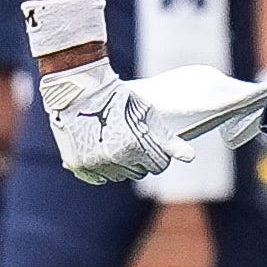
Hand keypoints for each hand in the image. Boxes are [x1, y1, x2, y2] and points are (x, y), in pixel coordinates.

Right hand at [38, 58, 189, 183]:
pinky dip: (102, 168)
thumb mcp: (146, 112)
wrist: (78, 89)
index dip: (158, 153)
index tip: (151, 140)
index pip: (159, 166)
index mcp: (133, 147)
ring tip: (115, 141)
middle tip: (131, 137)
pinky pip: (97, 177)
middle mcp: (112, 160)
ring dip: (121, 165)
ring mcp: (93, 164)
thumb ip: (167, 138)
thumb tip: (189, 157)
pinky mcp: (76, 165)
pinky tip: (101, 150)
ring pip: (118, 176)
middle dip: (140, 159)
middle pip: (139, 172)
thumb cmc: (117, 96)